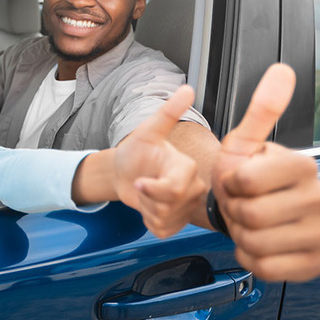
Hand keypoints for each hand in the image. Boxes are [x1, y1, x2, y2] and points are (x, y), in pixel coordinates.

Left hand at [113, 85, 206, 237]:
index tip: (139, 182)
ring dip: (146, 208)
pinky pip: (162, 230)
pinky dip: (149, 221)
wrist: (125, 172)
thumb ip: (167, 113)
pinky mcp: (178, 224)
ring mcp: (188, 208)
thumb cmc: (136, 152)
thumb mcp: (147, 132)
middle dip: (147, 197)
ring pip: (164, 219)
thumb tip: (187, 89)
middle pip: (168, 206)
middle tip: (143, 183)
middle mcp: (195, 189)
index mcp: (189, 168)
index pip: (174, 190)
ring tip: (147, 193)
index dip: (152, 189)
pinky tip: (149, 206)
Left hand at [214, 64, 319, 281]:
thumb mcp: (244, 144)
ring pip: (257, 242)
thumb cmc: (246, 177)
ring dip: (241, 234)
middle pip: (250, 214)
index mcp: (303, 166)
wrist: (252, 211)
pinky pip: (266, 267)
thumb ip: (261, 110)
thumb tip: (281, 70)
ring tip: (249, 222)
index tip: (239, 180)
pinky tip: (258, 243)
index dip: (230, 183)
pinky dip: (251, 258)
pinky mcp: (315, 264)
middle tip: (242, 204)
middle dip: (234, 211)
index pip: (244, 181)